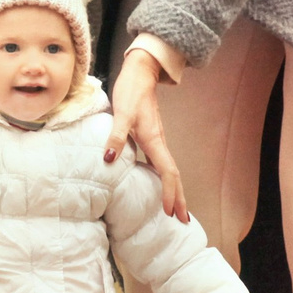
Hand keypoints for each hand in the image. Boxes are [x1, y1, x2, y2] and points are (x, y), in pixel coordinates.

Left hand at [104, 48, 186, 221]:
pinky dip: (163, 178)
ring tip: (175, 209)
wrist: (141, 72)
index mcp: (154, 140)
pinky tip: (157, 185)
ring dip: (174, 190)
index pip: (168, 172)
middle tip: (183, 220)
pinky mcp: (151, 137)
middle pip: (174, 176)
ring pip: (169, 170)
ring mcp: (157, 141)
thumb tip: (109, 160)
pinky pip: (161, 163)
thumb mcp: (121, 112)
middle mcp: (159, 143)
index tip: (171, 211)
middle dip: (180, 198)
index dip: (170, 192)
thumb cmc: (131, 91)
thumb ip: (116, 136)